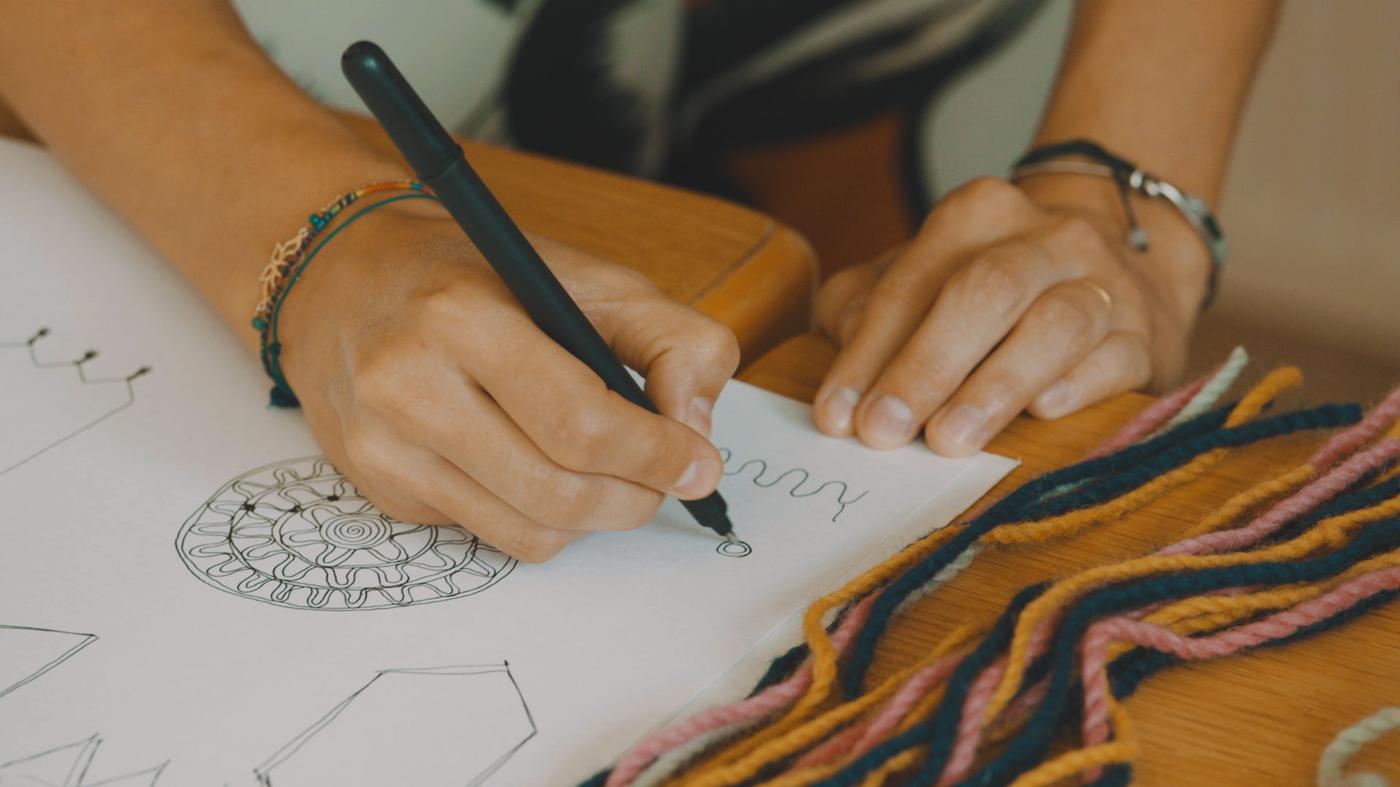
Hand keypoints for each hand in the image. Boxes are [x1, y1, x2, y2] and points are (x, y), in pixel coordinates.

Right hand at [277, 204, 739, 561]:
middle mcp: (409, 388)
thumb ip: (670, 338)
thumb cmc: (471, 274)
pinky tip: (535, 465)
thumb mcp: (584, 275)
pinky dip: (537, 516)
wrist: (338, 279)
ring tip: (611, 475)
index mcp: (463, 318)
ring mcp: (385, 448)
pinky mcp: (378, 489)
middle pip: (559, 491)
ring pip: (530, 532)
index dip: (656, 455)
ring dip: (593, 517)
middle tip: (666, 478)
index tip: (699, 463)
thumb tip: (698, 428)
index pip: (581, 422)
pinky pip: (489, 535)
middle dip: (636, 496)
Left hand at [812, 176, 1206, 455]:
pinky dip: (1079, 385)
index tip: (838, 417)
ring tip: (949, 439)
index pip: (913, 282)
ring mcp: (1107, 282)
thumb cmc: (994, 290)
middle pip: (985, 290)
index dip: (868, 353)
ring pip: (1057, 322)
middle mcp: (1048, 237)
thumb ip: (867, 308)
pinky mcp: (1149, 335)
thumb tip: (852, 361)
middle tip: (885, 431)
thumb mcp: (920, 280)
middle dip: (926, 366)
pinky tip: (1043, 413)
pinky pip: (1117, 356)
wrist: (1119, 267)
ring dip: (996, 385)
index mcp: (979, 214)